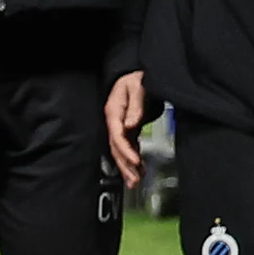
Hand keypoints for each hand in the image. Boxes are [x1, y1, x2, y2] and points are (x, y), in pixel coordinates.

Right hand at [104, 71, 149, 188]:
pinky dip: (133, 158)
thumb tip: (131, 124)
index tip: (135, 161)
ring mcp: (121, 125)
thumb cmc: (135, 78)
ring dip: (127, 166)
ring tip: (135, 181)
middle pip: (116, 146)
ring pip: (121, 149)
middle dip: (124, 164)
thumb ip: (135, 106)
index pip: (117, 134)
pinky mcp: (128, 128)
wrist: (136, 74)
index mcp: (114, 110)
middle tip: (134, 179)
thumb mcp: (138, 87)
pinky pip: (128, 146)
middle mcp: (115, 120)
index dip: (125, 150)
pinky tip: (139, 169)